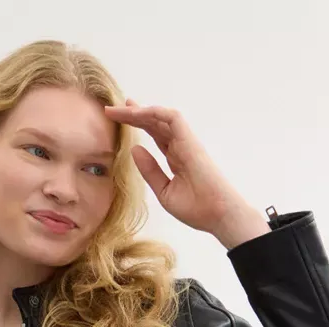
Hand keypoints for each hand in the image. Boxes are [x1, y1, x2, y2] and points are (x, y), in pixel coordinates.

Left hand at [103, 102, 260, 242]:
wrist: (217, 215)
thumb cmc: (196, 208)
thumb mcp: (164, 191)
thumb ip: (150, 171)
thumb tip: (134, 150)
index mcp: (175, 157)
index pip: (154, 134)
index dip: (136, 125)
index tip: (117, 120)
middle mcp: (180, 145)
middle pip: (154, 122)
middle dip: (132, 114)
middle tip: (111, 109)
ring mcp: (185, 141)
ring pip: (160, 117)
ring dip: (139, 111)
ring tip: (119, 109)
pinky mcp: (190, 140)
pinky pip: (172, 117)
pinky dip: (154, 112)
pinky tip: (137, 113)